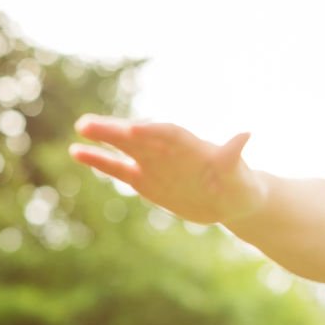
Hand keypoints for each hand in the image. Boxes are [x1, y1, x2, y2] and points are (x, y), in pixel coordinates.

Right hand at [69, 114, 266, 224]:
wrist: (232, 200)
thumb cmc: (241, 184)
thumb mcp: (240, 174)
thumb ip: (234, 155)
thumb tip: (246, 133)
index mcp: (193, 146)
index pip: (170, 135)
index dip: (154, 132)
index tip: (134, 130)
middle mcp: (170, 151)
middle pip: (141, 136)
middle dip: (118, 130)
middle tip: (89, 123)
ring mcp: (155, 164)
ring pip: (126, 147)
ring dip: (105, 138)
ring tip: (82, 127)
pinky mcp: (145, 180)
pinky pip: (119, 169)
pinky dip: (100, 161)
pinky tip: (78, 151)